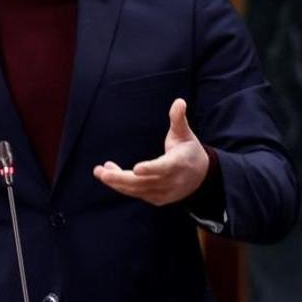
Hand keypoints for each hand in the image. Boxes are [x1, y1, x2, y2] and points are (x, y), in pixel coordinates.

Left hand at [93, 98, 208, 205]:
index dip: (150, 169)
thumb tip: (179, 101)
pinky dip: (122, 186)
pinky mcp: (157, 199)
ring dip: (117, 182)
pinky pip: (137, 194)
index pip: (163, 167)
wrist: (201, 176)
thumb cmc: (188, 150)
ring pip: (137, 190)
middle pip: (143, 182)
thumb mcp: (185, 133)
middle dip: (120, 178)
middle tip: (101, 172)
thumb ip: (178, 119)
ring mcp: (164, 193)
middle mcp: (171, 181)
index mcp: (178, 164)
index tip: (136, 169)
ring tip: (99, 171)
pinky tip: (110, 175)